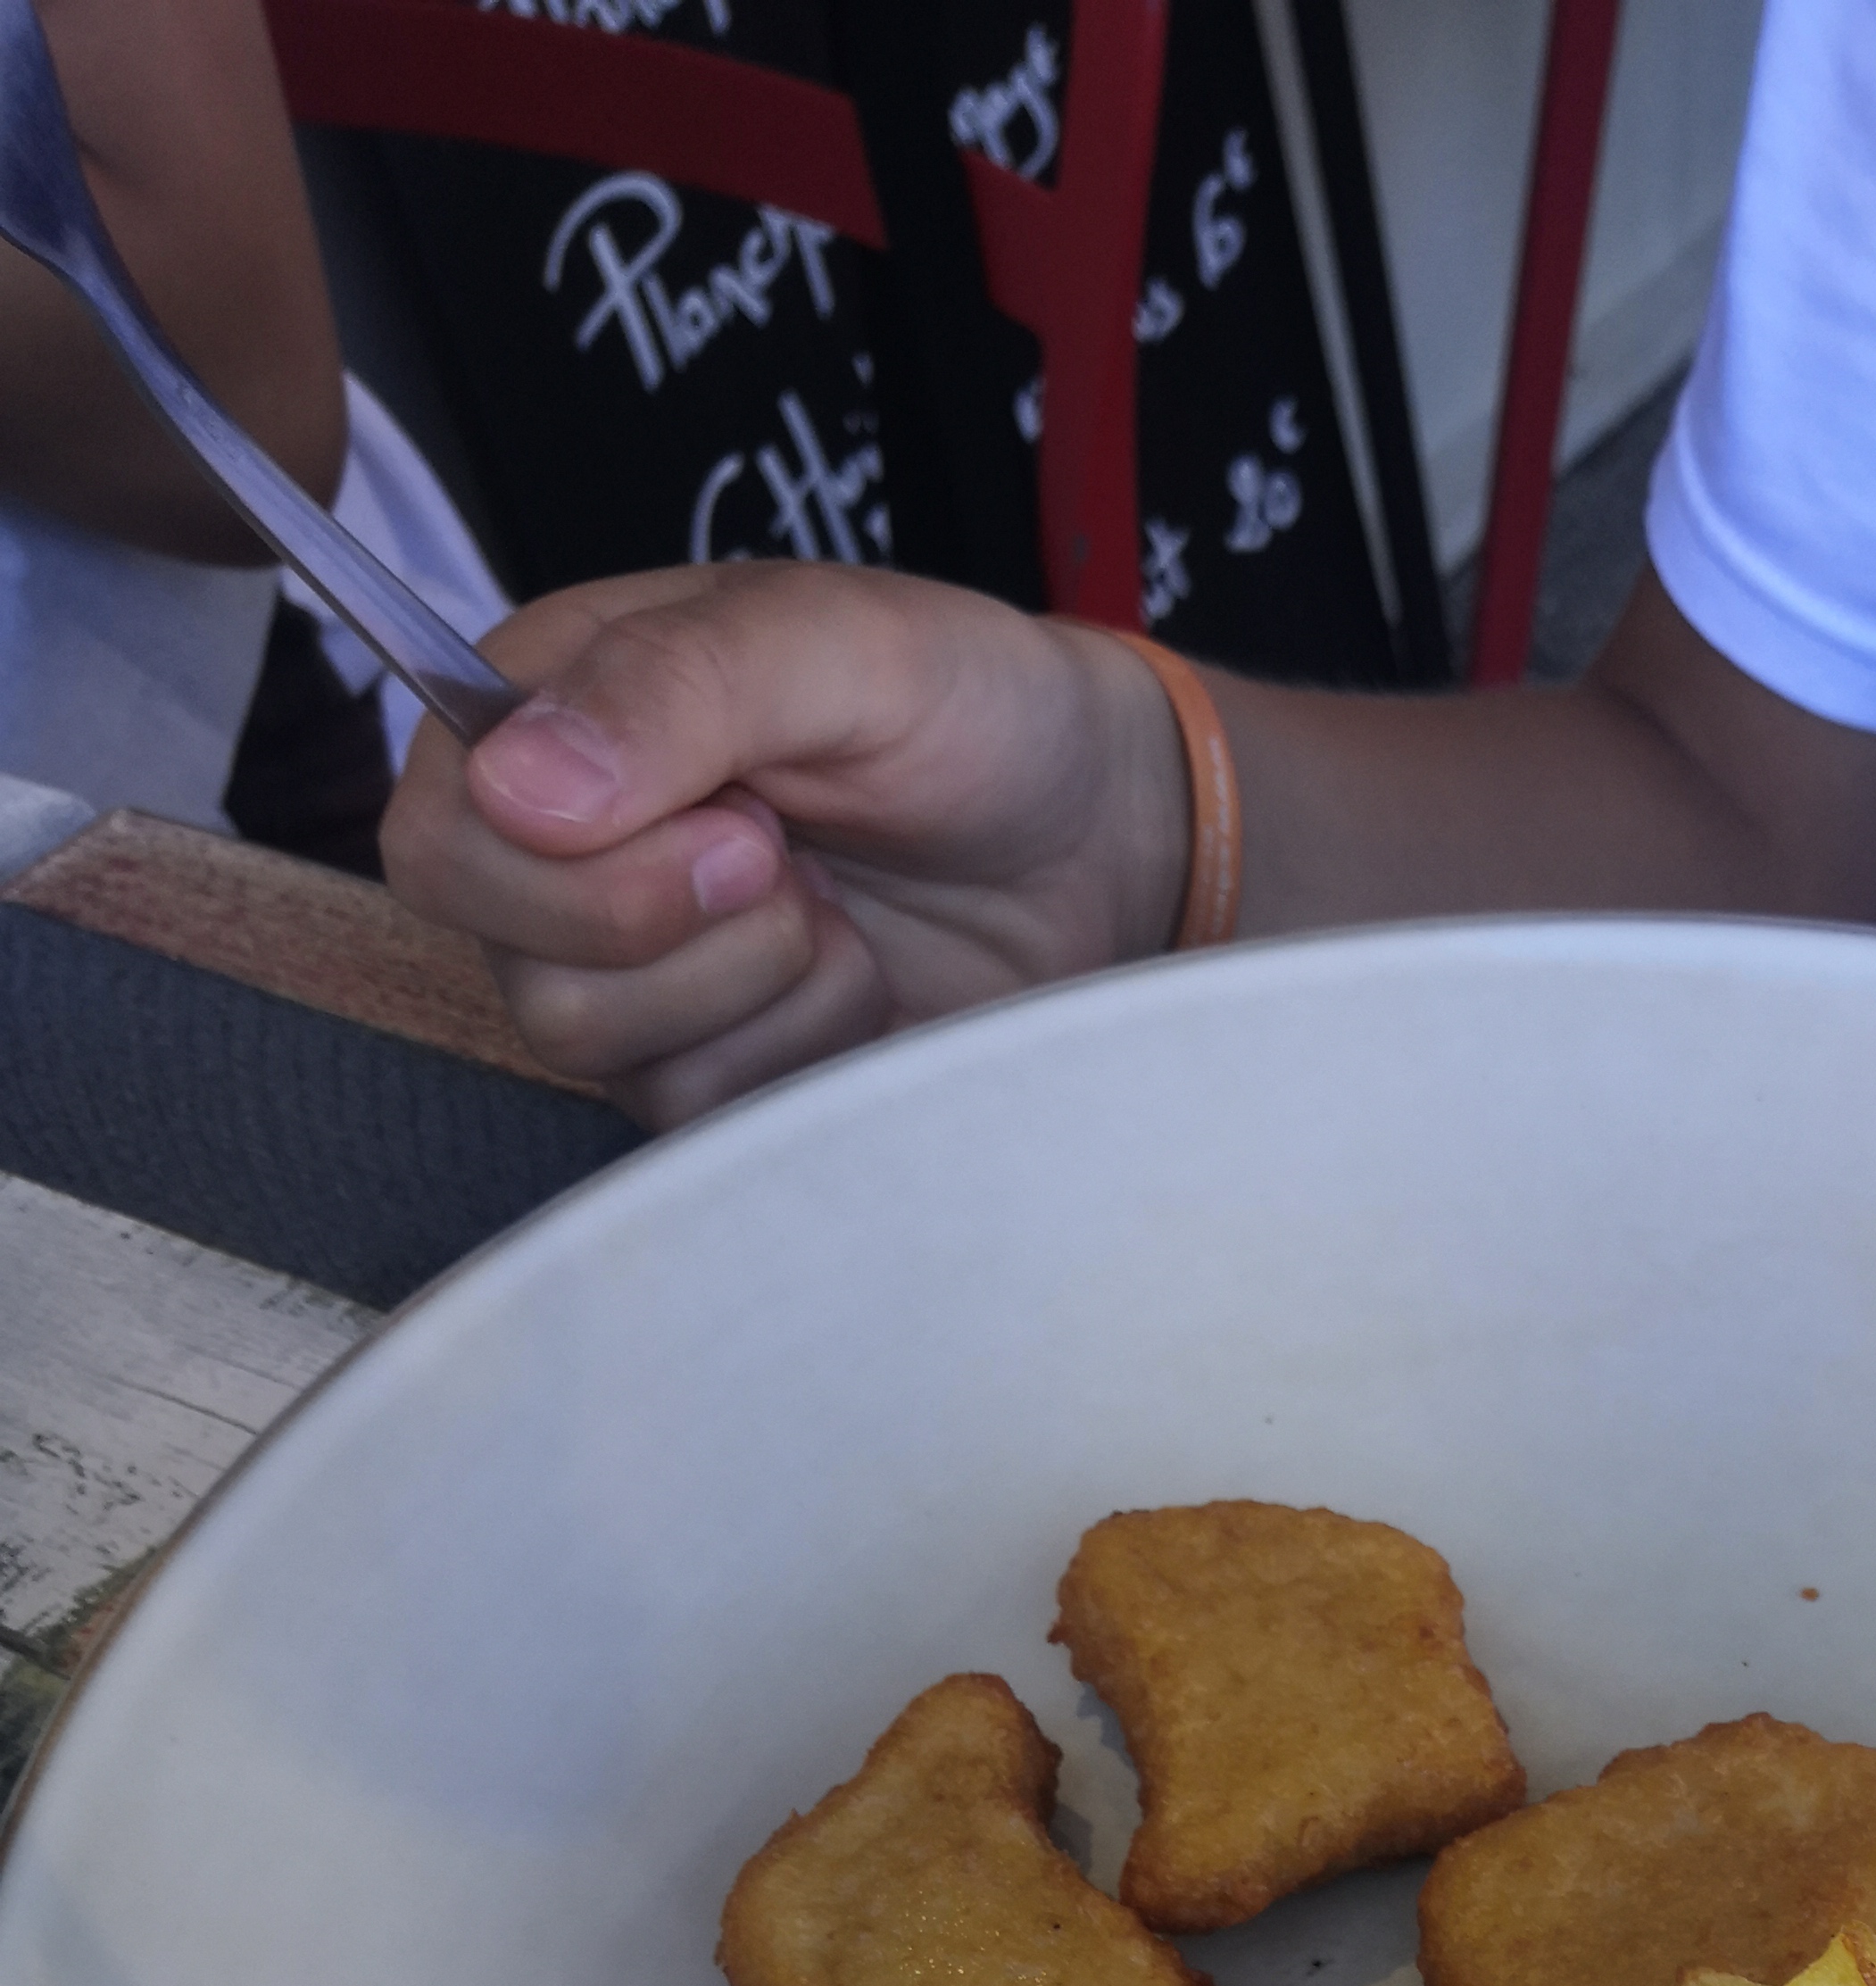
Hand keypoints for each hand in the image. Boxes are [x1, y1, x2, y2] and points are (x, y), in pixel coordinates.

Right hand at [381, 563, 1188, 1128]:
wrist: (1098, 838)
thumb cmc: (969, 709)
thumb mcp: (839, 644)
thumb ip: (677, 686)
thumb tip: (513, 782)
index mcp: (554, 715)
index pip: (439, 836)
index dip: (564, 865)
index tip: (736, 821)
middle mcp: (564, 855)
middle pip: (512, 965)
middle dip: (676, 928)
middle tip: (790, 856)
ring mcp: (634, 977)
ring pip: (598, 1051)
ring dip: (757, 985)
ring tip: (838, 907)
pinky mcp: (714, 1067)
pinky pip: (697, 1112)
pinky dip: (801, 1051)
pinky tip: (859, 981)